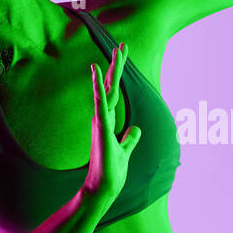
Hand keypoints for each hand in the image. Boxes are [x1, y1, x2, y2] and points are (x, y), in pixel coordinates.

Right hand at [82, 43, 140, 204]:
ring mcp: (100, 121)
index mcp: (108, 121)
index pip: (114, 92)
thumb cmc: (112, 171)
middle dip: (117, 66)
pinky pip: (100, 103)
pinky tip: (96, 72)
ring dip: (111, 70)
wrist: (103, 187)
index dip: (117, 75)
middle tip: (122, 45)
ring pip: (106, 90)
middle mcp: (102, 117)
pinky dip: (98, 87)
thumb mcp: (126, 150)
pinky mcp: (100, 128)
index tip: (122, 57)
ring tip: (115, 51)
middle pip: (111, 86)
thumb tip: (136, 128)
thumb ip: (130, 138)